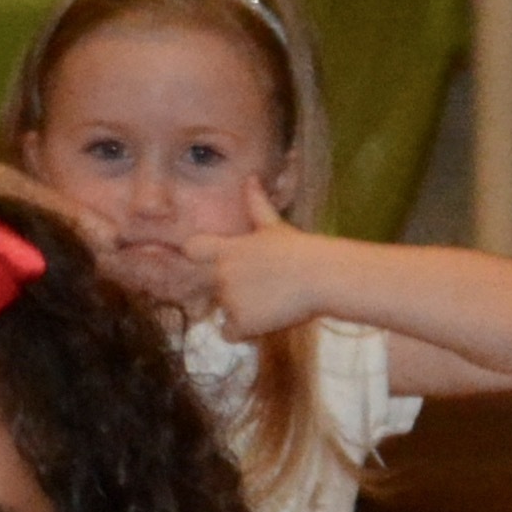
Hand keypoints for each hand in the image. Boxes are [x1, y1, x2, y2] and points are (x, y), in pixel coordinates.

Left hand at [184, 187, 344, 338]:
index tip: (210, 262)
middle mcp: (222, 274)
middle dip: (222, 289)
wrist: (319, 277)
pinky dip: (244, 331)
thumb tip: (251, 178)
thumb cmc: (300, 249)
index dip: (196, 256)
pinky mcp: (241, 322)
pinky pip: (230, 333)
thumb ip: (256, 204)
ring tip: (270, 302)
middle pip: (206, 286)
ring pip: (223, 311)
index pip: (192, 249)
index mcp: (228, 249)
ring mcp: (229, 300)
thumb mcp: (274, 226)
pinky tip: (265, 320)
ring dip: (240, 310)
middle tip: (256, 288)